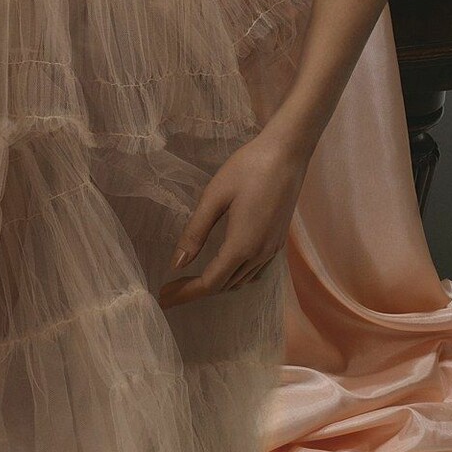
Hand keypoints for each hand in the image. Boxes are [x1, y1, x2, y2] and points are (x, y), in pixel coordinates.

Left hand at [156, 128, 309, 308]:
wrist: (287, 152)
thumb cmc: (247, 168)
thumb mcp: (214, 196)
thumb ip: (195, 232)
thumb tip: (176, 264)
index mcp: (242, 245)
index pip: (211, 283)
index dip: (186, 293)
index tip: (164, 298)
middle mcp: (260, 254)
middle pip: (225, 285)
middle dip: (196, 291)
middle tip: (170, 288)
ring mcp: (273, 249)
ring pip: (241, 280)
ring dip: (216, 284)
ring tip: (190, 280)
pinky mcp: (278, 241)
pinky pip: (254, 271)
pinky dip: (234, 276)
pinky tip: (223, 266)